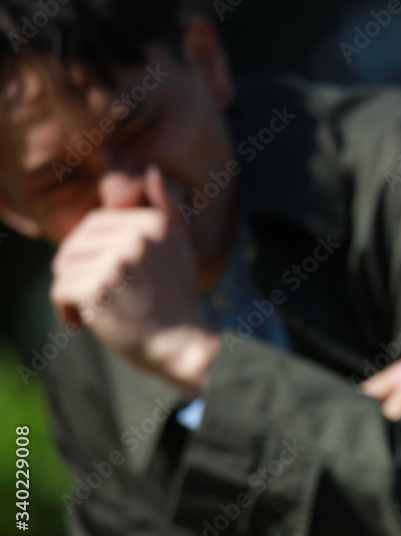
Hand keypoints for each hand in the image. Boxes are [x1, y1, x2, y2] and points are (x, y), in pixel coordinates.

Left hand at [50, 165, 219, 398]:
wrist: (183, 345)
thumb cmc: (176, 299)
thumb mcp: (179, 247)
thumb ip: (165, 209)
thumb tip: (151, 170)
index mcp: (152, 223)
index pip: (97, 223)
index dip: (91, 250)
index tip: (105, 276)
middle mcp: (136, 236)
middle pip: (77, 243)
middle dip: (77, 269)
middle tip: (92, 297)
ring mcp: (117, 260)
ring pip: (67, 268)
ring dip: (72, 292)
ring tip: (95, 312)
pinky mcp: (98, 286)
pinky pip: (61, 290)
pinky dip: (66, 311)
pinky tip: (85, 324)